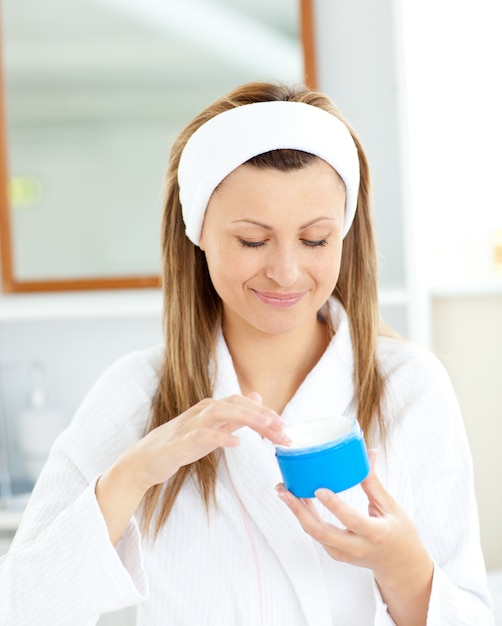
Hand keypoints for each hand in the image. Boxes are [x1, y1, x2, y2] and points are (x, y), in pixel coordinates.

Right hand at [121, 391, 288, 492]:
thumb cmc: (181, 442)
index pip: (244, 404)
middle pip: (237, 405)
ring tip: (267, 427)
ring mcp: (191, 424)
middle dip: (263, 415)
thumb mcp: (213, 427)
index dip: (266, 412)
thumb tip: (257, 397)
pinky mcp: (181, 441)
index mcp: (212, 408)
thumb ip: (235, 414)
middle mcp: (204, 411)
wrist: (147, 459)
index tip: (286, 427)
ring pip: (222, 413)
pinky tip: (236, 444)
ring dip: (247, 418)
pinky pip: (202, 435)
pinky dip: (220, 437)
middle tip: (284, 429)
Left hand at [276, 450, 432, 624]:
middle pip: (322, 532)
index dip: (335, 506)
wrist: (401, 566)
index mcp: (376, 534)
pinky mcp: (336, 554)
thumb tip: (368, 453)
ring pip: (315, 534)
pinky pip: (317, 536)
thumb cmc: (399, 533)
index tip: (319, 490)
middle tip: (284, 490)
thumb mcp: (391, 507)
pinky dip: (305, 517)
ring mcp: (344, 554)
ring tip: (284, 491)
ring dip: (297, 512)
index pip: (352, 521)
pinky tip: (297, 500)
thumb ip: (374, 482)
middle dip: (299, 511)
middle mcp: (357, 547)